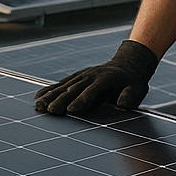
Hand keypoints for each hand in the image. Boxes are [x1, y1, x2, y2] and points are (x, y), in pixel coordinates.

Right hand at [34, 40, 159, 114]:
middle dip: (61, 100)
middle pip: (73, 89)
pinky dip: (49, 90)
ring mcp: (81, 76)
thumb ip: (130, 96)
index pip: (91, 91)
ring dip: (50, 96)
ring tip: (38, 107)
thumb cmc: (132, 83)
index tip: (71, 110)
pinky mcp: (75, 78)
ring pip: (63, 86)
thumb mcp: (137, 89)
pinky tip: (37, 98)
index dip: (82, 100)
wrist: (127, 65)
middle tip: (49, 110)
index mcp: (105, 80)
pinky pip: (60, 84)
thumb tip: (123, 105)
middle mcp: (90, 76)